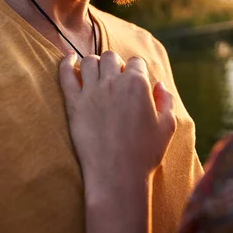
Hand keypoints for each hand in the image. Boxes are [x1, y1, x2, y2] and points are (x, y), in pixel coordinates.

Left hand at [59, 50, 175, 199]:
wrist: (117, 176)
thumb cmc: (144, 154)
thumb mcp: (166, 126)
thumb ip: (166, 100)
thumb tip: (159, 85)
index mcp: (137, 84)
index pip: (136, 62)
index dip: (137, 70)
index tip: (135, 81)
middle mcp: (113, 82)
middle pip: (111, 57)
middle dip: (115, 64)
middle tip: (115, 79)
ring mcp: (91, 91)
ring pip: (89, 61)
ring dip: (95, 64)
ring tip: (96, 75)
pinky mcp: (73, 103)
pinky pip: (65, 74)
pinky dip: (66, 62)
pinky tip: (70, 59)